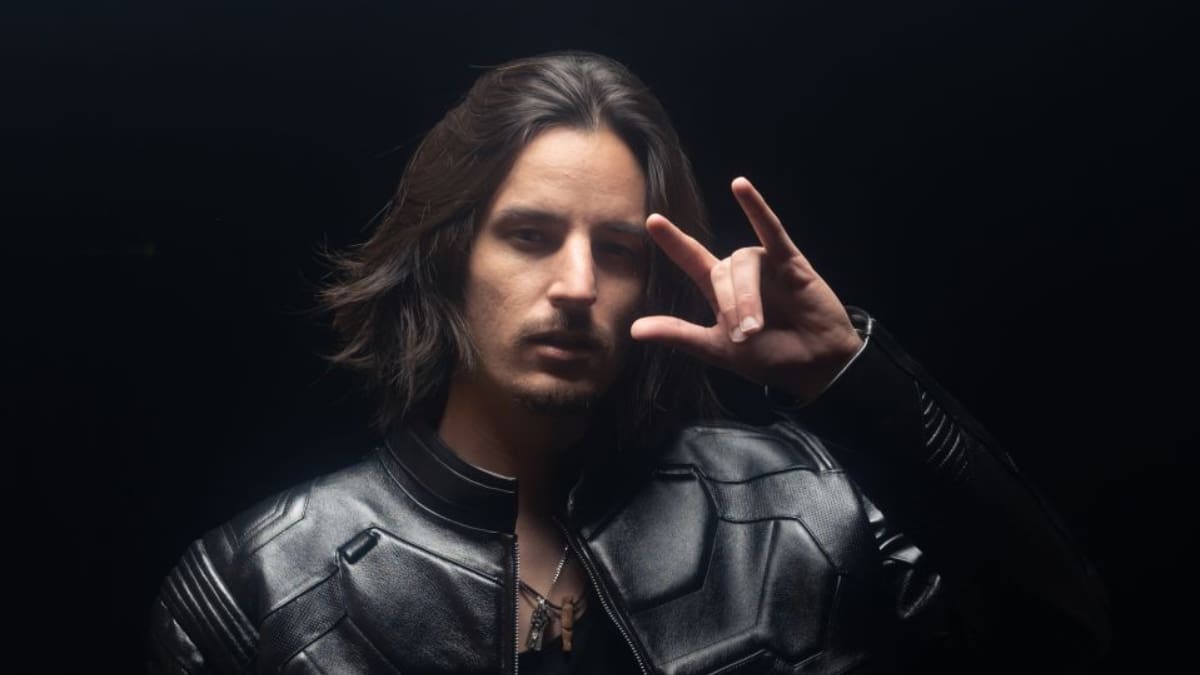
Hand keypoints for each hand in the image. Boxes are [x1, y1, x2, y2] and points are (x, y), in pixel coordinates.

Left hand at [631, 177, 863, 402]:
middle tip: (747, 335)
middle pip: (720, 272)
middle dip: (731, 304)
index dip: (673, 242)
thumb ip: (680, 335)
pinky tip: (740, 187)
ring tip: (757, 326)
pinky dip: (756, 208)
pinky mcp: (789, 261)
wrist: (816, 365)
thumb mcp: (718, 349)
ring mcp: (765, 265)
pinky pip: (770, 229)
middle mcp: (740, 274)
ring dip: (747, 294)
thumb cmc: (770, 358)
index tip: (652, 221)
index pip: (692, 260)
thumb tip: (634, 331)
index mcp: (720, 292)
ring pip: (744, 262)